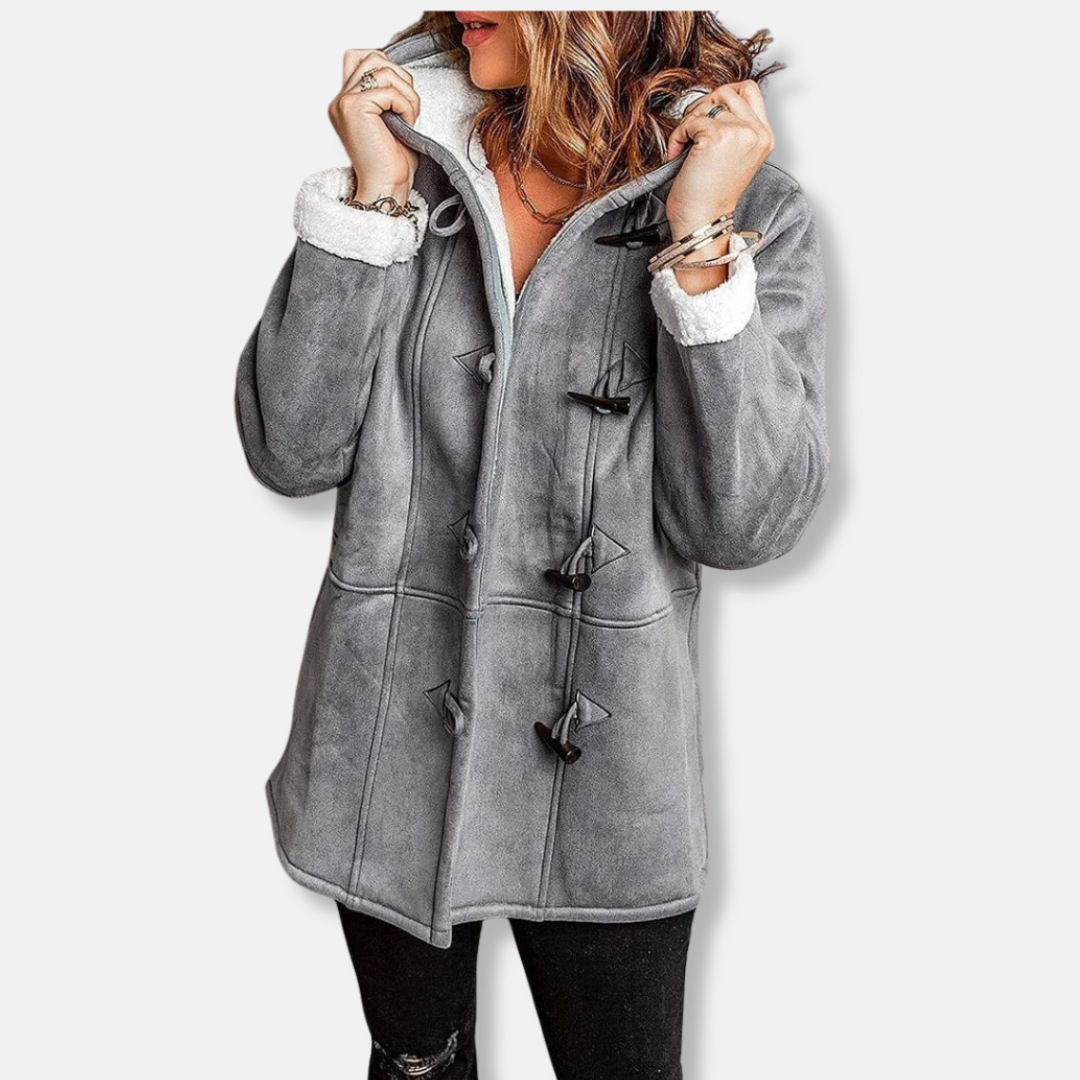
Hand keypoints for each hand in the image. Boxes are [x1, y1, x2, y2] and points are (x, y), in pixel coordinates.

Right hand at [329, 49, 421, 204]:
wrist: (385, 188)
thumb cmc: (391, 163)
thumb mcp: (390, 120)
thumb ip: (387, 93)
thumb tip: (400, 73)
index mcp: (346, 102)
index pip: (361, 57)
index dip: (386, 66)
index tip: (400, 96)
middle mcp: (341, 100)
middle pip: (374, 58)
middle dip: (401, 79)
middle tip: (409, 108)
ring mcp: (345, 102)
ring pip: (384, 70)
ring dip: (406, 93)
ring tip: (409, 117)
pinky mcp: (355, 108)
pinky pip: (389, 91)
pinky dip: (406, 105)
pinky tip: (406, 123)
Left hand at [662, 80, 774, 237]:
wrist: (701, 222)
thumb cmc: (708, 197)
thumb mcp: (731, 156)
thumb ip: (732, 127)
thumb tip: (712, 103)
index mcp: (763, 137)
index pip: (748, 90)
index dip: (722, 97)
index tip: (706, 118)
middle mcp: (757, 132)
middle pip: (727, 91)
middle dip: (703, 108)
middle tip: (692, 133)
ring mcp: (740, 132)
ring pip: (708, 104)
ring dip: (689, 122)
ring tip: (685, 147)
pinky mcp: (719, 135)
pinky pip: (690, 121)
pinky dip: (677, 136)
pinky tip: (678, 155)